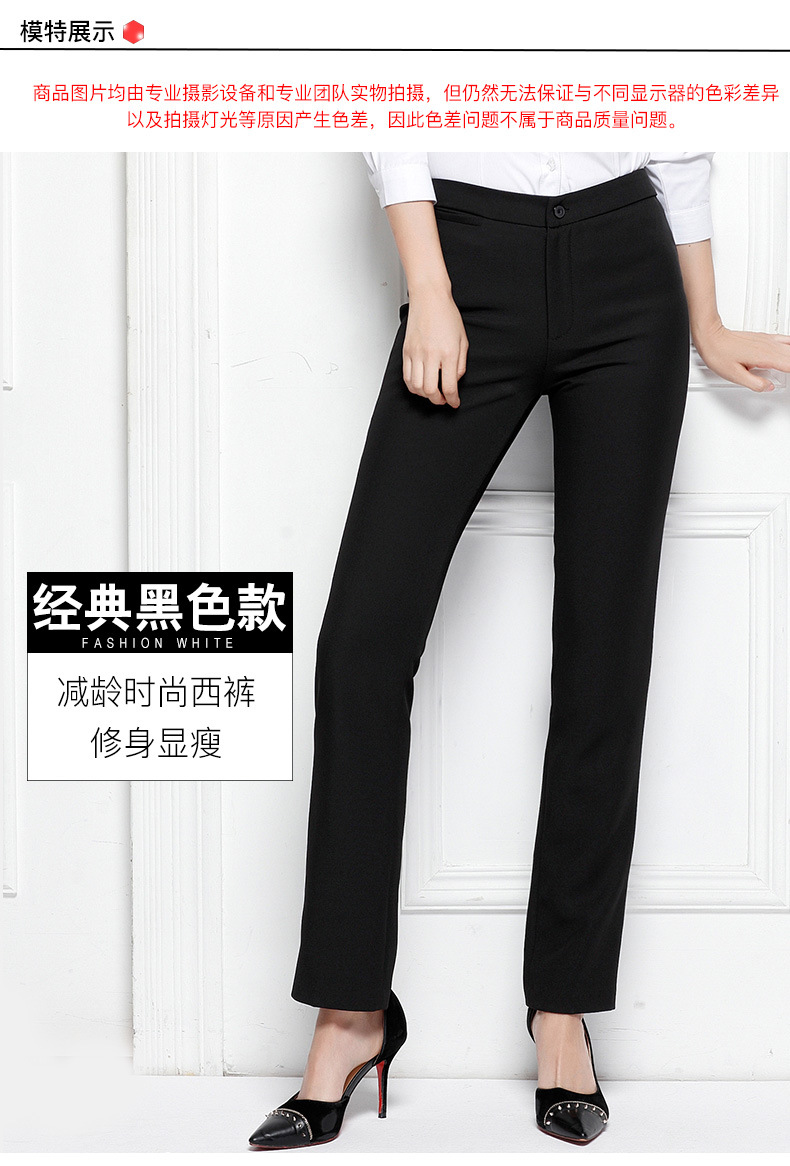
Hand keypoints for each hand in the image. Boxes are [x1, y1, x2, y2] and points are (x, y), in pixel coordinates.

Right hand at [402, 286, 468, 407]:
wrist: (429, 298)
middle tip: (443, 399)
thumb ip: (460, 364)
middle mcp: (431, 355)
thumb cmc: (447, 315)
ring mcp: (416, 353)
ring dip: (425, 395)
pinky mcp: (406, 351)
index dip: (453, 399)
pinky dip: (413, 387)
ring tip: (432, 393)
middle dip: (438, 400)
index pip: (449, 386)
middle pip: (431, 390)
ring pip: (416, 387)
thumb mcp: (462, 340)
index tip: (454, 402)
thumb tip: (455, 380)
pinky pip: (406, 377)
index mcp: (448, 353)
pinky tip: (420, 385)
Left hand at [693, 322, 789, 391]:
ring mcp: (768, 340)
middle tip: (787, 376)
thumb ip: (755, 383)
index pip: (789, 364)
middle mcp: (769, 346)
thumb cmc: (719, 354)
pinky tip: (789, 351)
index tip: (789, 381)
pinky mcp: (765, 337)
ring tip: (788, 368)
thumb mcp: (735, 376)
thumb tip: (768, 387)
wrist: (711, 337)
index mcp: (764, 356)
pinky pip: (786, 339)